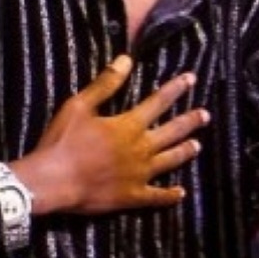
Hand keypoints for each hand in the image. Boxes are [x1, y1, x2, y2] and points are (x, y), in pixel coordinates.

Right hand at [10, 54, 208, 215]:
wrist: (53, 181)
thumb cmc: (63, 141)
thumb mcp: (79, 105)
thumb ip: (105, 84)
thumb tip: (126, 60)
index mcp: (129, 126)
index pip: (158, 102)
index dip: (175, 89)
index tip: (191, 79)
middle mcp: (141, 149)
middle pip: (172, 132)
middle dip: (189, 121)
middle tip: (205, 115)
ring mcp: (139, 175)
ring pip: (169, 161)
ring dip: (184, 152)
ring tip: (197, 145)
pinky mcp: (132, 197)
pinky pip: (156, 197)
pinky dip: (169, 195)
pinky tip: (180, 193)